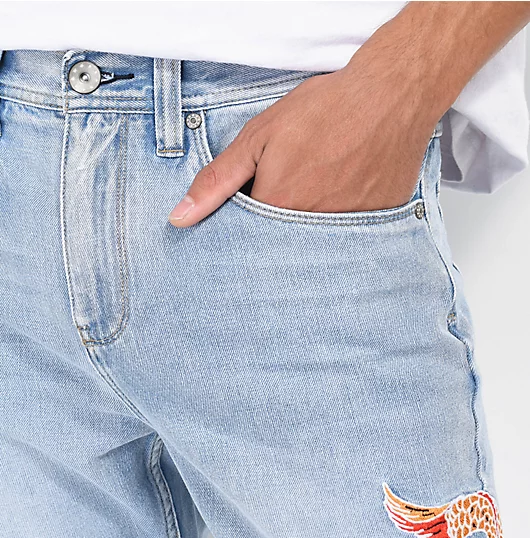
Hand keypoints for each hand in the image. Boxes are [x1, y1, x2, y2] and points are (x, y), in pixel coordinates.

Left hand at [168, 1, 529, 227]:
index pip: (248, 241)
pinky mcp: (376, 225)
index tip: (255, 210)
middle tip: (296, 189)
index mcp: (277, 211)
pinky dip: (343, 221)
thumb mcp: (258, 138)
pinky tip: (346, 193)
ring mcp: (347, 230)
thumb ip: (217, 181)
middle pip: (283, 247)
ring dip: (312, 224)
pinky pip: (350, 238)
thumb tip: (180, 217)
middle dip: (280, 228)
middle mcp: (312, 230)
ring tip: (321, 188)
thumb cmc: (325, 112)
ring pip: (316, 244)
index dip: (248, 225)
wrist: (391, 96)